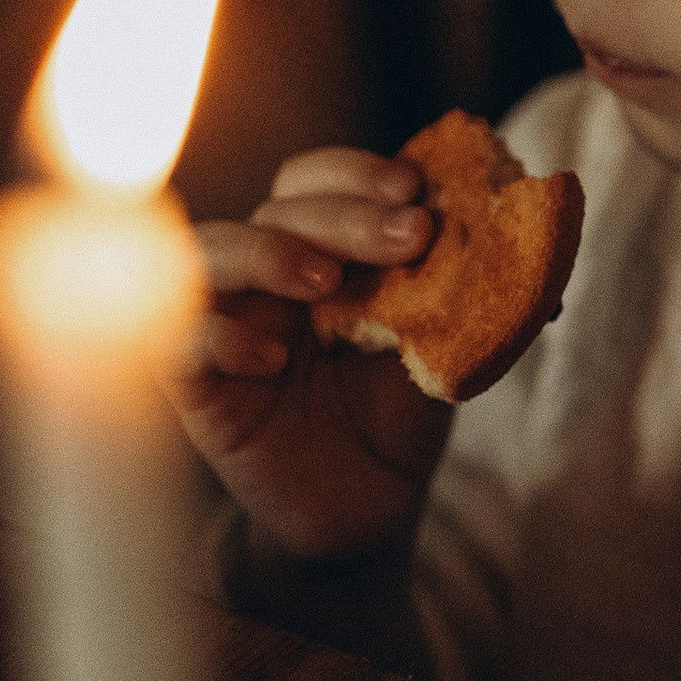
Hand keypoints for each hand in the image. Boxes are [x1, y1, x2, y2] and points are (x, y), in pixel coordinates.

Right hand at [170, 146, 449, 561]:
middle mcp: (263, 276)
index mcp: (317, 248)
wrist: (371, 507)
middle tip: (411, 235)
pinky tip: (273, 360)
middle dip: (345, 213)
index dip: (356, 173)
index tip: (416, 188)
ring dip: (267, 254)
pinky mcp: (196, 387)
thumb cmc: (399, 412)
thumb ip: (454, 285)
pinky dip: (219, 337)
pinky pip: (177, 343)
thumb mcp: (440, 341)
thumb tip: (502, 224)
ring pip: (207, 255)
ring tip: (327, 281)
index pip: (313, 181)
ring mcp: (225, 324)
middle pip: (276, 210)